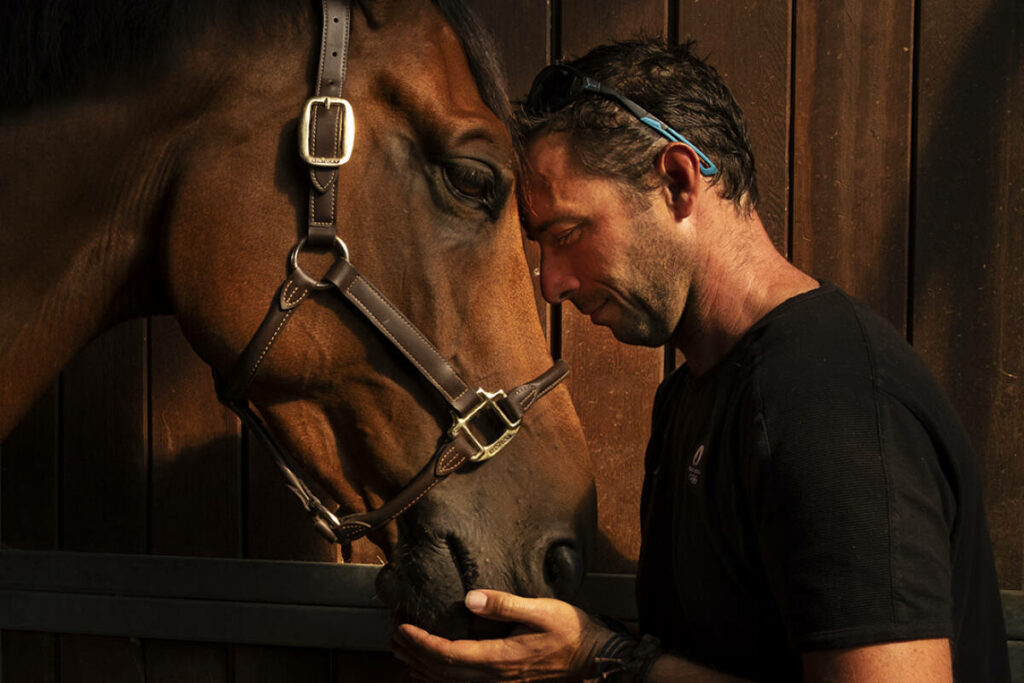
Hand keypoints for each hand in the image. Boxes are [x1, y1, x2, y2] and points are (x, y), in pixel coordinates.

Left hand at [391, 589, 615, 680]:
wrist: (594, 657)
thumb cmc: (571, 631)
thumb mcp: (541, 610)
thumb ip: (505, 605)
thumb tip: (471, 598)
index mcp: (499, 658)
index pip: (448, 655)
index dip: (421, 642)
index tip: (401, 627)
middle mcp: (494, 675)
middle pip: (442, 671)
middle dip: (413, 654)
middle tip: (392, 636)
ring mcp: (499, 681)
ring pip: (450, 680)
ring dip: (422, 665)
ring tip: (402, 650)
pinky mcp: (504, 680)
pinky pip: (463, 682)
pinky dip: (441, 675)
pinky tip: (432, 668)